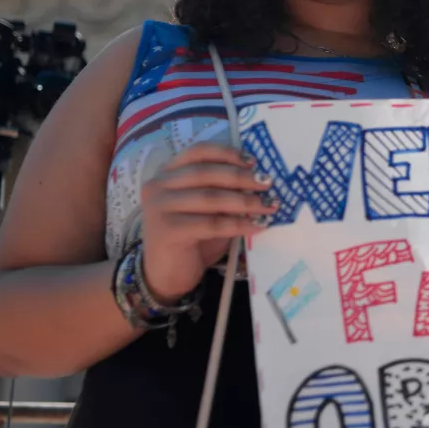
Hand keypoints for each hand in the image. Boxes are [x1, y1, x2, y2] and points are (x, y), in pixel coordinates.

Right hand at [139, 142, 275, 302]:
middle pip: (206, 173)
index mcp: (167, 173)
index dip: (227, 153)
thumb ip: (223, 191)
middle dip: (241, 177)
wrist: (167, 275)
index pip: (198, 152)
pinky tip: (258, 226)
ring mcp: (159, 207)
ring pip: (211, 197)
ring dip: (245, 201)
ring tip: (269, 205)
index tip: (253, 160)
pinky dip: (239, 224)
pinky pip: (212, 223)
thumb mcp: (208, 209)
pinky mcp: (168, 230)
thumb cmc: (192, 238)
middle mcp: (158, 185)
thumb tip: (259, 179)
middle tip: (268, 183)